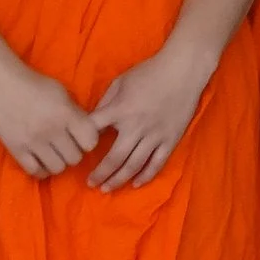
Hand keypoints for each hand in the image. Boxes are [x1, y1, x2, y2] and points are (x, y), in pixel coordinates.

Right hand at [0, 60, 99, 178]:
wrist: (1, 83)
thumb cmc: (34, 84)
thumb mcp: (62, 93)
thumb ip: (75, 113)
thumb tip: (87, 132)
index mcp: (65, 113)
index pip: (90, 141)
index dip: (89, 141)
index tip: (82, 137)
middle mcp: (51, 129)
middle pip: (75, 158)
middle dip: (73, 152)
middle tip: (66, 145)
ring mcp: (33, 142)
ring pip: (58, 168)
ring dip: (58, 162)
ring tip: (53, 153)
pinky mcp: (16, 150)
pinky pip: (35, 171)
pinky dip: (42, 170)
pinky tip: (41, 160)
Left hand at [87, 48, 213, 190]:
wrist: (183, 70)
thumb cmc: (149, 72)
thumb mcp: (120, 81)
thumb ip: (105, 102)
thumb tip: (93, 120)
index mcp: (120, 110)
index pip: (94, 131)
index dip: (83, 143)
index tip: (76, 153)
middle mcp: (136, 126)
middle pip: (114, 158)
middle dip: (100, 174)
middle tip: (90, 184)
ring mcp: (154, 135)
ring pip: (134, 165)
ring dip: (119, 179)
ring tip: (107, 188)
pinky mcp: (170, 139)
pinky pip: (157, 163)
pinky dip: (145, 176)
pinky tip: (135, 184)